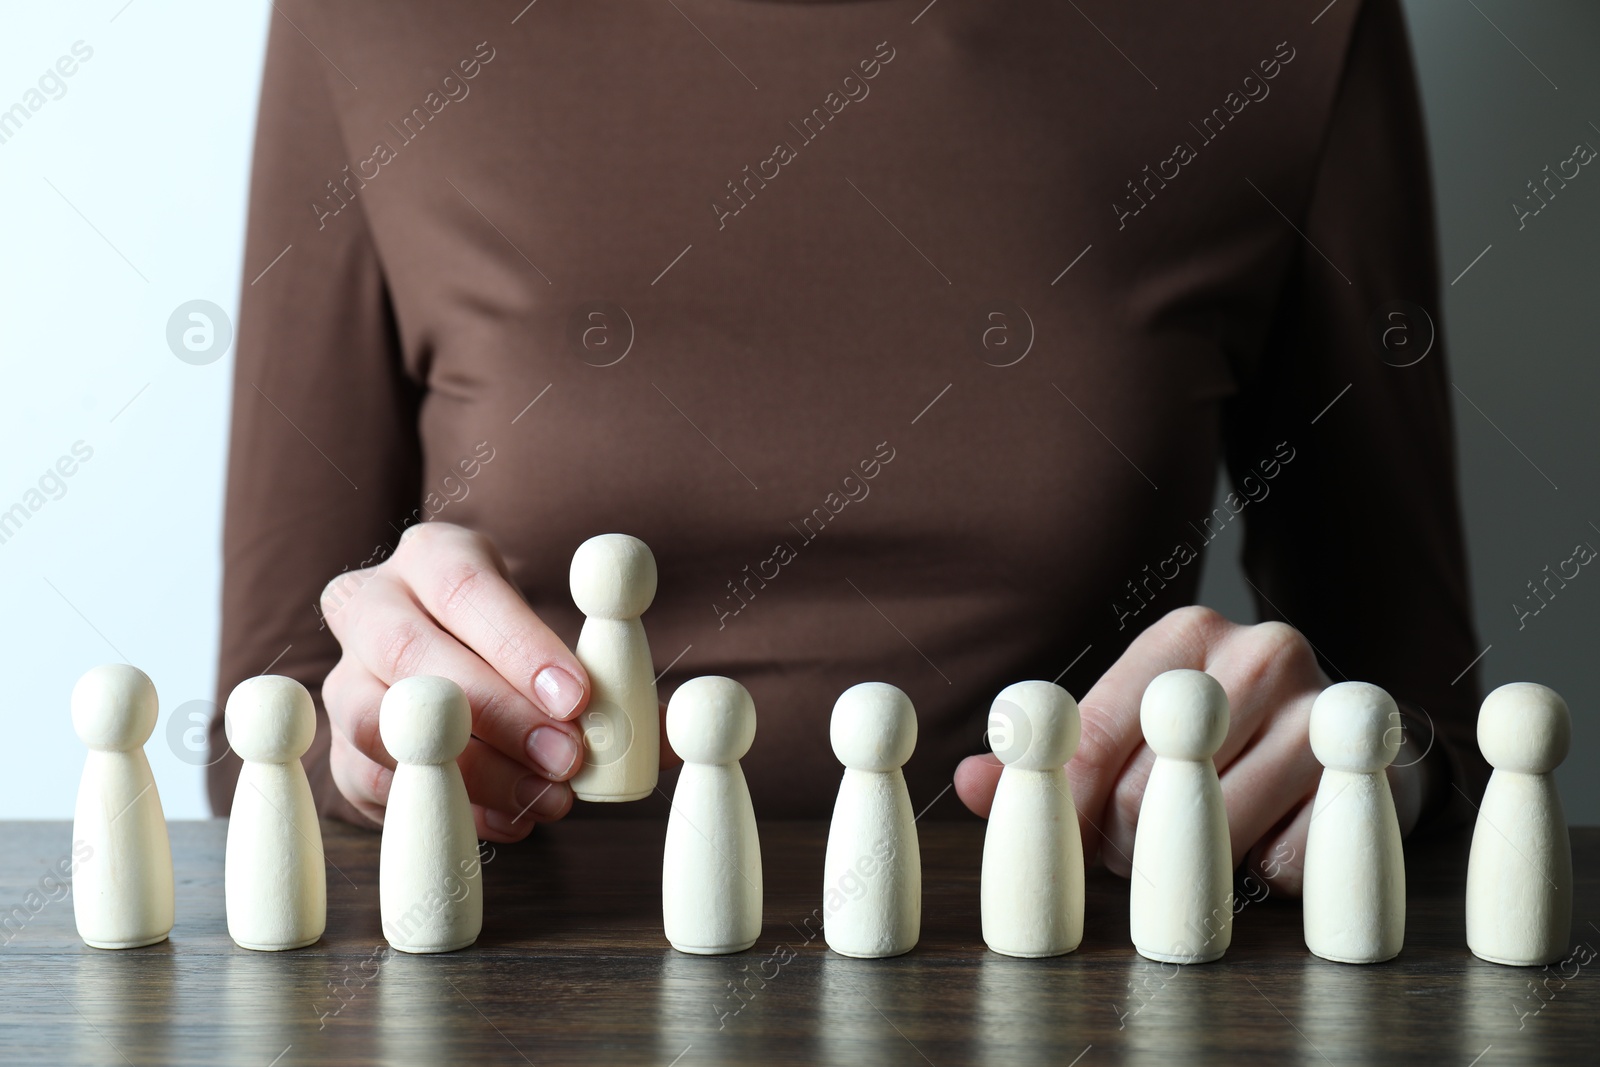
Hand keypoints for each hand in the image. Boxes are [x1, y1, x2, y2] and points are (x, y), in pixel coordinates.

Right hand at [320, 522, 593, 842]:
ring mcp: (343, 677)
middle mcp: (371, 606)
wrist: (456, 659)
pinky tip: (511, 820)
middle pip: (413, 654)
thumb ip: (614, 682)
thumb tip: (664, 742)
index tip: (577, 698)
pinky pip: (373, 783)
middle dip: (499, 715)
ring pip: (380, 723)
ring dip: (471, 770)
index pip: (466, 590)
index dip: (520, 645)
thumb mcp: (561, 634)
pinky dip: (446, 807)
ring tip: (547, 799)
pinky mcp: (336, 744)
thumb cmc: (520, 644)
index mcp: (431, 557)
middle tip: (568, 759)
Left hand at [954, 606, 1430, 895]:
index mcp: (1186, 633)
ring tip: (1194, 846)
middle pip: (1146, 791)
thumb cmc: (1220, 736)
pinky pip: (1287, 862)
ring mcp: (1327, 710)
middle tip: (1133, 845)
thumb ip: (1048, 757)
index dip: (1063, 804)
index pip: (1093, 733)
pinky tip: (1268, 842)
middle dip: (1125, 840)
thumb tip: (967, 783)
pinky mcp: (1381, 775)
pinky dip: (1264, 873)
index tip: (1058, 840)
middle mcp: (1261, 653)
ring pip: (1214, 832)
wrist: (1353, 740)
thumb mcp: (1132, 727)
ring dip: (1189, 865)